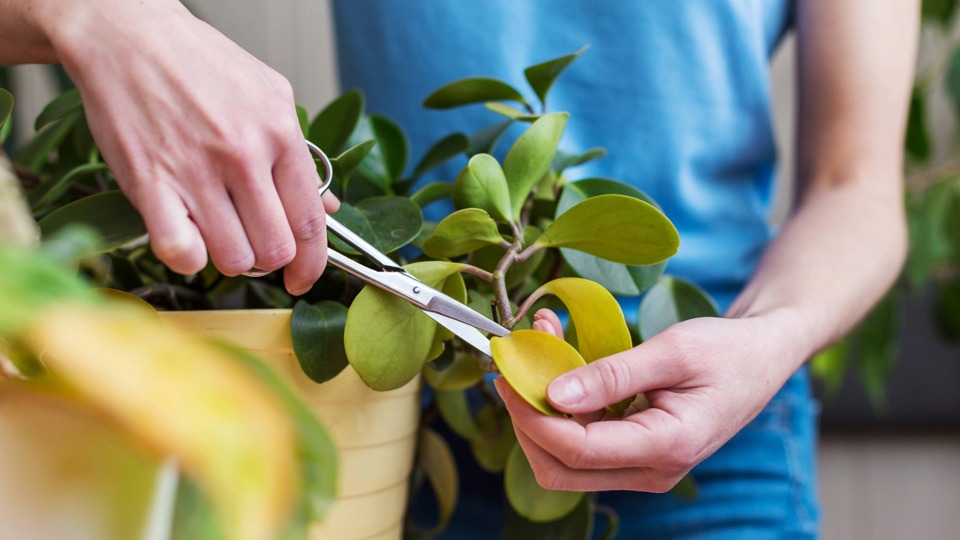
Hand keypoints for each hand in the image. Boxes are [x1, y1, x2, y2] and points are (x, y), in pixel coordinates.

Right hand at [41, 0, 338, 293]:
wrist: (128, 35)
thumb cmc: (199, 64)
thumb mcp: (269, 95)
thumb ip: (300, 156)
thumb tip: (326, 208)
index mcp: (279, 132)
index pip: (310, 221)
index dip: (313, 263)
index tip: (304, 278)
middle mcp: (242, 154)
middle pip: (275, 249)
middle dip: (269, 260)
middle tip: (254, 244)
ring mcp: (196, 171)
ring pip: (233, 259)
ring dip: (229, 257)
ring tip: (218, 232)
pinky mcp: (150, 184)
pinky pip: (181, 254)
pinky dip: (187, 258)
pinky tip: (186, 236)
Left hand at [496, 308, 806, 491]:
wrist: (762, 358)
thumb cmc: (727, 351)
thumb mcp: (672, 350)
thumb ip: (612, 374)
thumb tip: (553, 395)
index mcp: (666, 447)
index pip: (577, 449)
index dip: (532, 414)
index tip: (509, 373)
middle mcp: (652, 471)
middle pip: (561, 469)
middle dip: (526, 422)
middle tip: (512, 369)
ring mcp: (643, 467)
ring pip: (567, 462)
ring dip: (541, 412)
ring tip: (538, 349)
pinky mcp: (635, 453)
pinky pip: (585, 443)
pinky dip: (563, 408)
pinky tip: (559, 362)